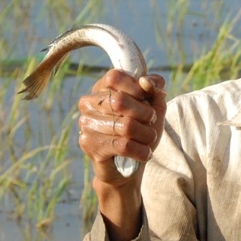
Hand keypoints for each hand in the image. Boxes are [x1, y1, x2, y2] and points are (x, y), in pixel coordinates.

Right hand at [78, 69, 165, 240]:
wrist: (129, 163)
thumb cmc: (141, 128)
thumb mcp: (154, 105)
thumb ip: (154, 88)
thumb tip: (145, 81)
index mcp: (102, 87)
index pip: (114, 77)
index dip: (136, 87)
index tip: (146, 99)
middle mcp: (88, 103)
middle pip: (120, 101)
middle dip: (145, 114)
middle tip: (151, 122)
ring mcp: (86, 124)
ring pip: (125, 126)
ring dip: (146, 134)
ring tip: (149, 139)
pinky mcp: (90, 145)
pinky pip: (123, 145)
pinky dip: (141, 150)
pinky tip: (145, 153)